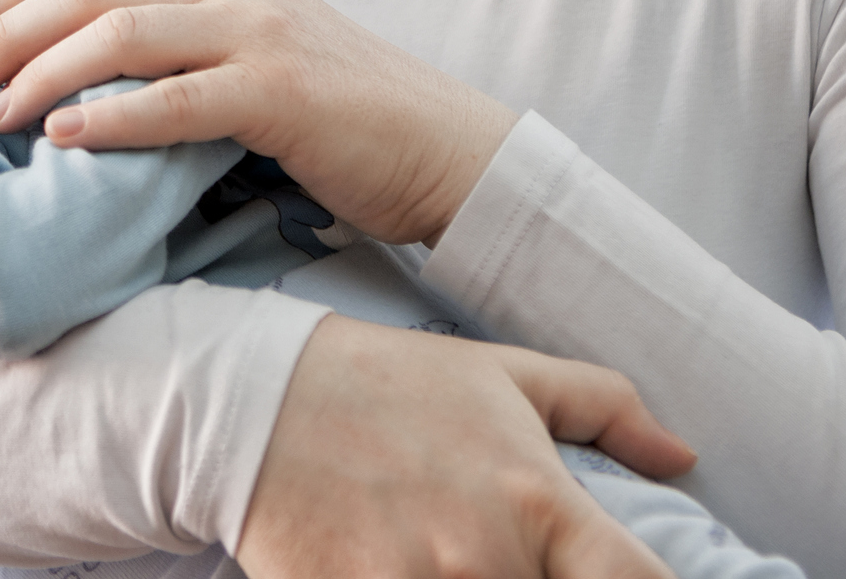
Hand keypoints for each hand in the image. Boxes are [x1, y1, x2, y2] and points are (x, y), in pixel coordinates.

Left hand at [0, 0, 515, 244]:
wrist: (443, 149)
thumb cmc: (334, 118)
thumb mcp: (244, 59)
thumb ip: (173, 49)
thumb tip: (71, 74)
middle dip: (7, 32)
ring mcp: (259, 33)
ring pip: (120, 35)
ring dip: (42, 73)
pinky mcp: (283, 92)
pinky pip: (178, 99)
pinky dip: (112, 116)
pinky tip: (64, 139)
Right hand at [239, 316, 692, 577]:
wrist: (249, 403)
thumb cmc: (382, 384)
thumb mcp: (498, 373)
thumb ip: (601, 405)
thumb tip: (682, 455)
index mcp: (538, 502)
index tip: (612, 576)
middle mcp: (488, 560)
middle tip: (490, 551)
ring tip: (440, 554)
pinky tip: (392, 564)